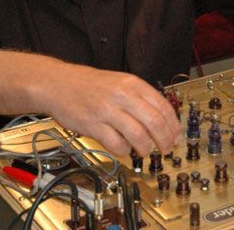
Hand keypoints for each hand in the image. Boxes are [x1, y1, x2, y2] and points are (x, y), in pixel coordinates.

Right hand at [44, 66, 181, 157]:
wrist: (58, 83)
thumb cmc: (89, 85)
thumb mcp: (119, 82)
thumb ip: (139, 98)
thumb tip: (163, 120)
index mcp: (132, 83)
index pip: (163, 107)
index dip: (174, 126)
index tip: (176, 136)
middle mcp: (123, 95)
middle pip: (155, 123)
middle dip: (165, 141)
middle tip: (166, 149)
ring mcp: (108, 110)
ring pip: (139, 136)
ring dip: (146, 148)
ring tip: (144, 150)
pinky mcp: (94, 125)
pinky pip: (117, 145)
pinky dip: (124, 151)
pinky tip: (123, 148)